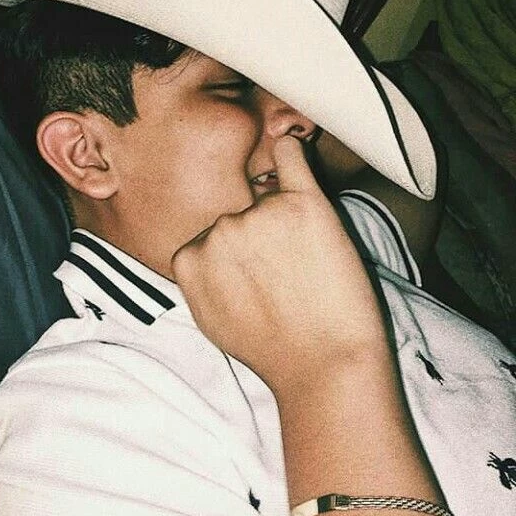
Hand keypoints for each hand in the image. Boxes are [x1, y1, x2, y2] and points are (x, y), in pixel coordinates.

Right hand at [171, 137, 389, 400]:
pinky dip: (292, 152)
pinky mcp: (304, 204)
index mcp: (189, 257)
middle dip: (259, 244)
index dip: (236, 262)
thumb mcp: (210, 320)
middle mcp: (218, 229)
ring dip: (283, 224)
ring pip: (267, 202)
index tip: (257, 287)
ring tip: (306, 270)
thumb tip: (200, 251)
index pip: (209, 240)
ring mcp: (260, 214)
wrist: (326, 366)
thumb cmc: (272, 352)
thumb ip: (198, 278)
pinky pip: (292, 159)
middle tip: (287, 282)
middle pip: (238, 219)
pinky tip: (292, 149)